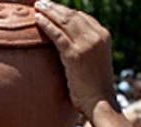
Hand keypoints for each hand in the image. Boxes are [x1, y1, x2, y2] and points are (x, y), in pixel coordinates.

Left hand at [34, 1, 118, 116]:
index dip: (66, 11)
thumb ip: (85, 48)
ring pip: (64, 21)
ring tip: (36, 7)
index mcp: (103, 36)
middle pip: (72, 15)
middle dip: (55, 8)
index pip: (82, 17)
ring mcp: (87, 44)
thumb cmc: (94, 87)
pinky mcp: (75, 54)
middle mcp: (97, 36)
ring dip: (48, 12)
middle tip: (41, 3)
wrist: (100, 102)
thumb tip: (68, 44)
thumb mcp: (94, 62)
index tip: (53, 8)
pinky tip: (36, 20)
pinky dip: (46, 25)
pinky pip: (57, 34)